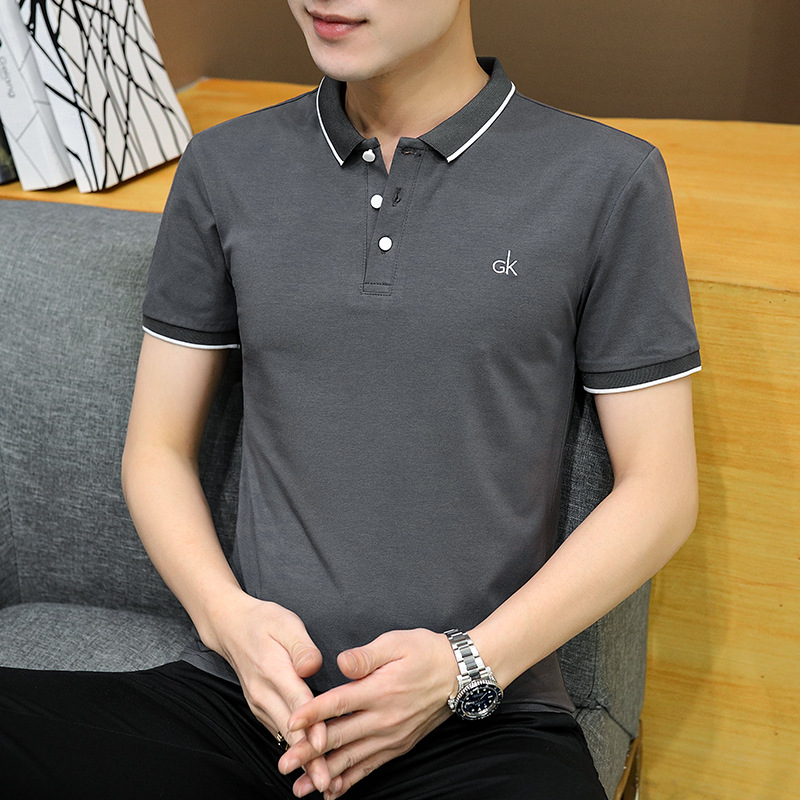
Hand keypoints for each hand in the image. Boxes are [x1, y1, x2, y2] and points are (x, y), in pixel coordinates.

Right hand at [210, 594, 331, 793]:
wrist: (231, 626)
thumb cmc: (265, 622)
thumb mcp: (286, 623)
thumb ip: (302, 646)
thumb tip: (312, 666)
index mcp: (272, 670)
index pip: (296, 701)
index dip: (311, 724)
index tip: (324, 744)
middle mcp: (263, 693)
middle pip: (290, 729)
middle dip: (309, 757)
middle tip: (326, 781)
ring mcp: (259, 703)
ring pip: (283, 736)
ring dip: (302, 760)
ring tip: (322, 781)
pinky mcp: (260, 708)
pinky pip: (278, 732)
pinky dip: (293, 750)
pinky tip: (309, 765)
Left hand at [280, 628, 455, 798]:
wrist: (460, 674)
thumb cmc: (426, 652)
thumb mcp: (397, 642)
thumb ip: (367, 655)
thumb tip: (341, 662)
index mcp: (379, 689)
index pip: (338, 703)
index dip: (312, 713)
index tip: (290, 722)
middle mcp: (384, 718)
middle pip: (339, 737)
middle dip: (308, 752)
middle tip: (283, 763)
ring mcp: (392, 736)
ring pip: (352, 759)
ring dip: (324, 773)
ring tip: (300, 787)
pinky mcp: (399, 746)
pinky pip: (371, 767)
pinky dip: (351, 780)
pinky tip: (333, 790)